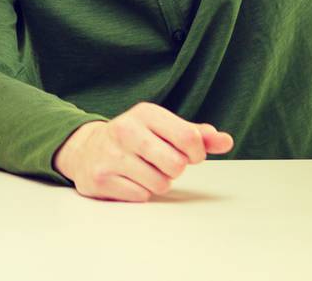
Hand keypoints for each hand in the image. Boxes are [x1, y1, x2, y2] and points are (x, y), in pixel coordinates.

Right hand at [52, 102, 233, 201]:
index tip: (188, 153)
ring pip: (160, 184)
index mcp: (145, 113)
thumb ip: (196, 135)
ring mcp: (111, 155)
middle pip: (177, 165)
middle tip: (160, 162)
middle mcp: (125, 130)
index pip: (190, 138)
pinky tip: (127, 179)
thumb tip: (225, 141)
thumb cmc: (134, 139)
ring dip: (157, 182)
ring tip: (142, 170)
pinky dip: (139, 192)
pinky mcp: (101, 178)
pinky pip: (141, 197)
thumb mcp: (163, 129)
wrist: (85, 149)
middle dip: (174, 169)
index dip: (196, 153)